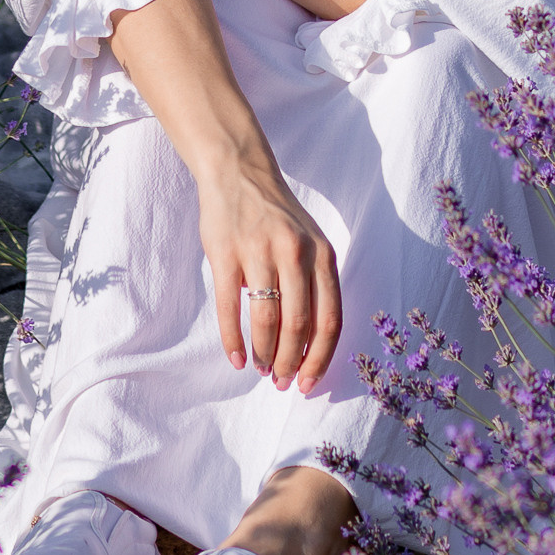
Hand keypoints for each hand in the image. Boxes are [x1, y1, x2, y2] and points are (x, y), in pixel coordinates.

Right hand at [199, 155, 343, 391]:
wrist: (238, 171)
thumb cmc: (276, 215)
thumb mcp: (308, 243)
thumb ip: (313, 285)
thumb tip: (309, 345)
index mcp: (322, 254)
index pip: (329, 320)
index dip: (320, 358)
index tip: (308, 384)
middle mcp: (295, 254)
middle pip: (298, 326)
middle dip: (290, 363)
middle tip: (281, 381)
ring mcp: (259, 252)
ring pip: (266, 321)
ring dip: (264, 354)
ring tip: (261, 369)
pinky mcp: (225, 254)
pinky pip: (230, 308)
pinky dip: (233, 341)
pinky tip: (236, 358)